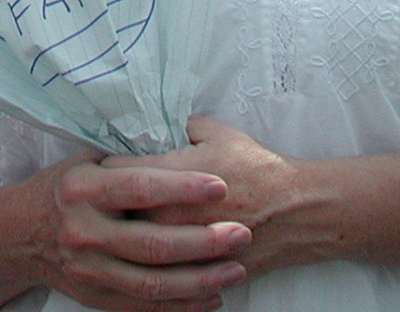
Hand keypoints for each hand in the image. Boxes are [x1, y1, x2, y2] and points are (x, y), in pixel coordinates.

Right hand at [27, 153, 250, 311]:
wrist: (19, 234)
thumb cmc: (64, 188)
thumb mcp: (85, 160)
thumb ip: (126, 154)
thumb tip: (177, 135)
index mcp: (83, 189)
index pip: (140, 188)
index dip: (182, 187)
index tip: (220, 186)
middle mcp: (84, 232)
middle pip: (152, 243)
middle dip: (202, 241)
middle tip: (241, 233)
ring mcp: (89, 270)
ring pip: (152, 283)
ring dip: (199, 279)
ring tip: (235, 269)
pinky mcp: (95, 297)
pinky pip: (144, 307)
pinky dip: (181, 305)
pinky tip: (211, 296)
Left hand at [108, 117, 299, 276]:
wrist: (295, 210)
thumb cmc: (257, 168)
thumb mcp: (218, 134)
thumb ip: (184, 127)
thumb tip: (165, 126)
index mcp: (167, 178)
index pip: (115, 173)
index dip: (106, 167)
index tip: (104, 166)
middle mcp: (168, 216)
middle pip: (116, 214)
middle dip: (108, 207)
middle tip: (105, 200)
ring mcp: (180, 249)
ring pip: (134, 250)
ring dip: (125, 239)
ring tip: (121, 229)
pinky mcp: (195, 272)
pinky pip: (161, 275)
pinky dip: (152, 267)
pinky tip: (149, 258)